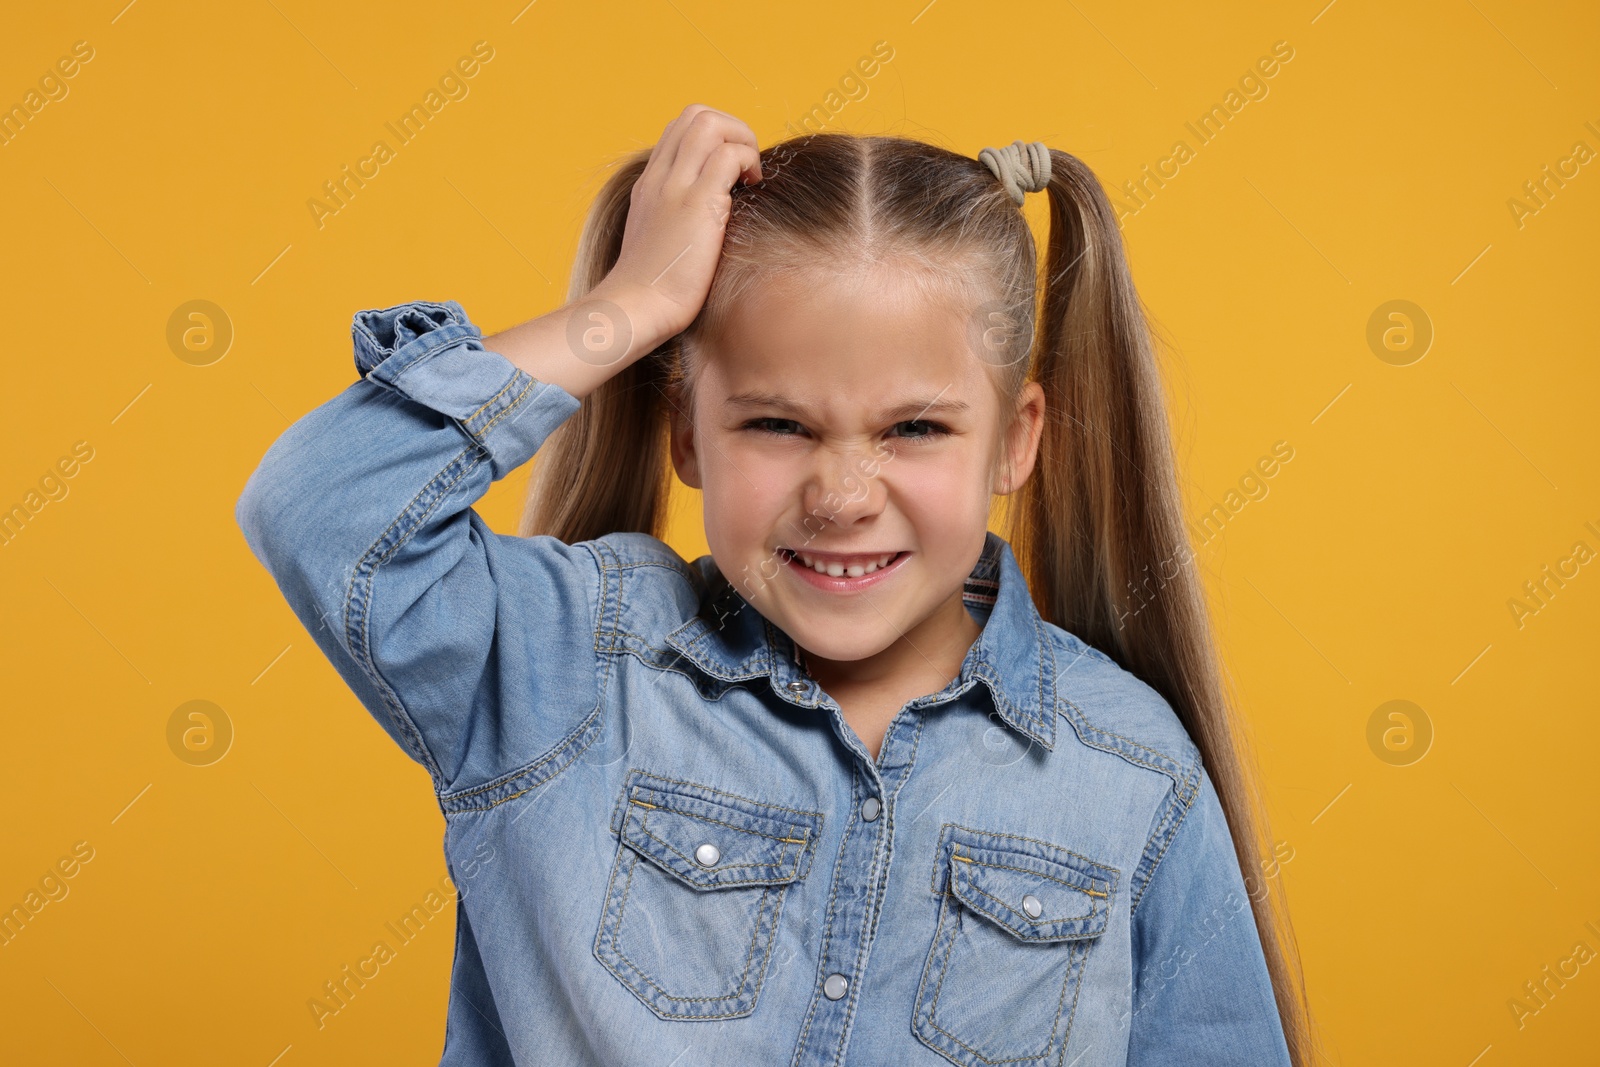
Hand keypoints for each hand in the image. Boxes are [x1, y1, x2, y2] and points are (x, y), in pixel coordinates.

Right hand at [592, 104, 763, 347]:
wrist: (636, 308)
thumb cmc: (651, 290)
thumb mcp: (657, 243)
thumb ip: (675, 222)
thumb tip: (707, 222)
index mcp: (650, 184)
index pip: (679, 130)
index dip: (714, 138)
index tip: (730, 171)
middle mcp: (660, 177)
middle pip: (695, 115)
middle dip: (732, 129)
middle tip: (746, 168)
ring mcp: (676, 187)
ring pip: (710, 124)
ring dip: (742, 140)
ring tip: (750, 176)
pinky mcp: (697, 204)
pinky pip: (728, 156)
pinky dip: (747, 162)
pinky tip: (752, 190)